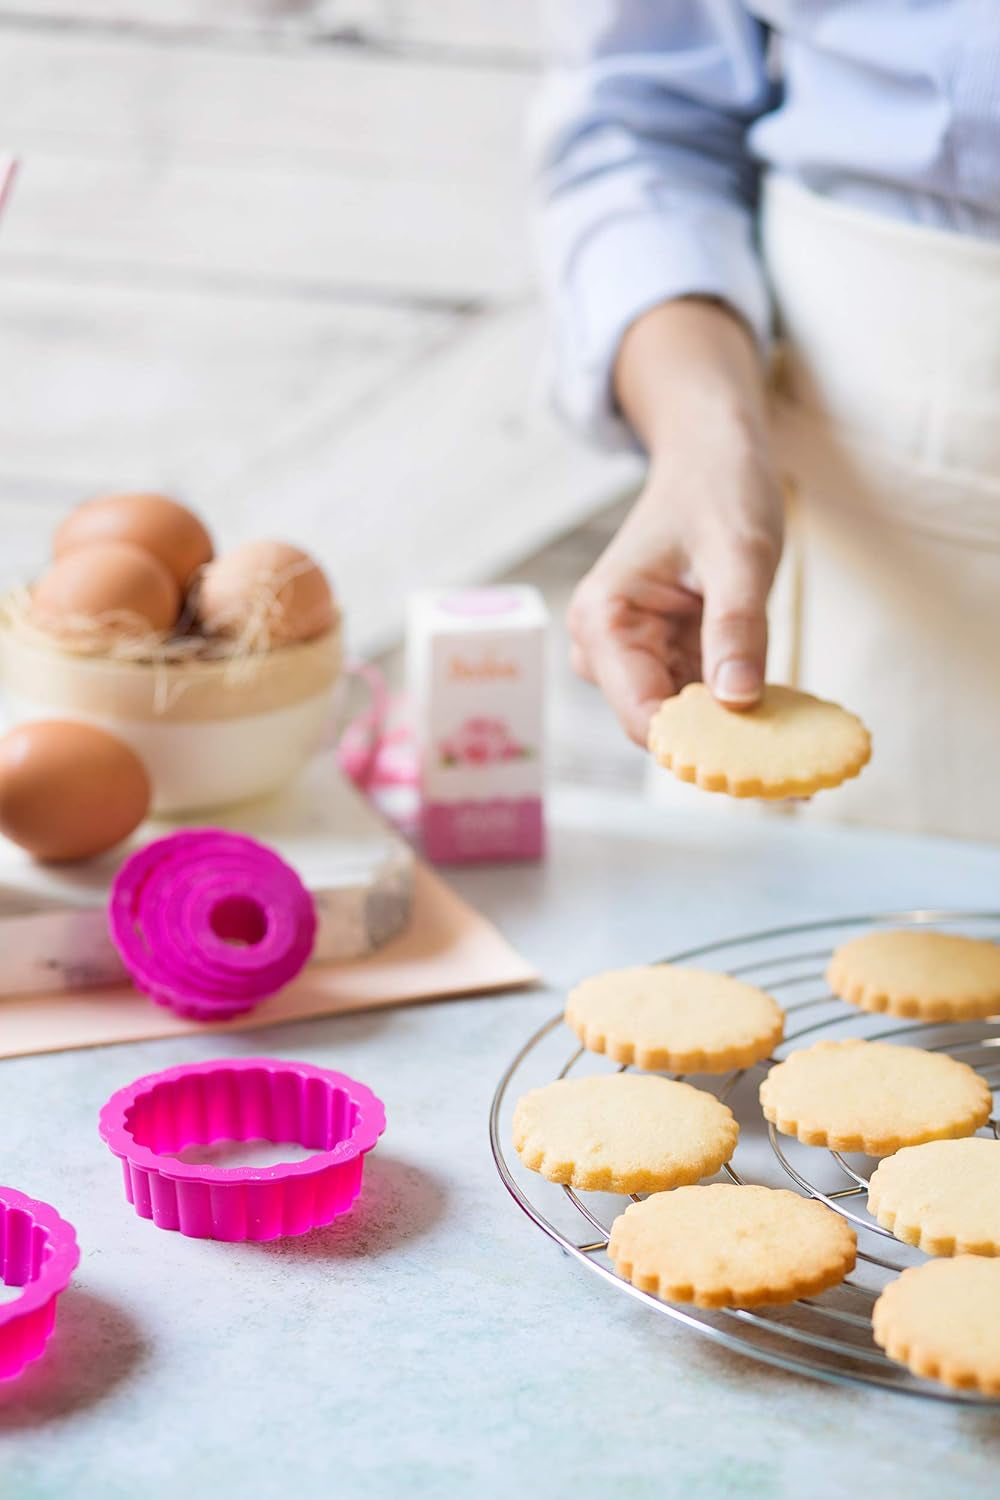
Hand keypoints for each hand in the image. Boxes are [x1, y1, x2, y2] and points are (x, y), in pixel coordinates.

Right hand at [567, 299, 783, 744]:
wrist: (711, 455)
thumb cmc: (717, 489)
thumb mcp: (739, 554)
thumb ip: (736, 627)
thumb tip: (737, 701)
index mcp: (603, 620)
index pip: (642, 713)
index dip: (698, 743)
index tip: (761, 759)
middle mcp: (605, 647)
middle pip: (660, 724)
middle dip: (719, 740)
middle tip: (793, 753)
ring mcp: (633, 655)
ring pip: (683, 719)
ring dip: (732, 728)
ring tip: (794, 731)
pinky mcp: (663, 656)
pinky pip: (699, 701)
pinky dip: (736, 708)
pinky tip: (779, 706)